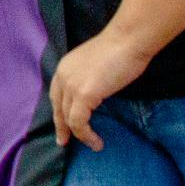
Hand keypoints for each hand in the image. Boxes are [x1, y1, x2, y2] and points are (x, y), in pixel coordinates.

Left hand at [48, 29, 153, 150]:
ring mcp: (71, 86)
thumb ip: (88, 78)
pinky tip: (96, 142)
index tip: (62, 125)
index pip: (56, 95)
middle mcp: (63, 76)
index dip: (58, 111)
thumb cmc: (120, 49)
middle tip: (64, 142)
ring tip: (92, 145)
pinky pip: (79, 122)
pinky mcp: (83, 95)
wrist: (128, 40)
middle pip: (58, 108)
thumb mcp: (96, 65)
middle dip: (61, 127)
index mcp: (64, 68)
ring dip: (79, 135)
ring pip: (68, 118)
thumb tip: (94, 93)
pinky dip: (86, 135)